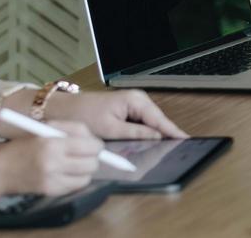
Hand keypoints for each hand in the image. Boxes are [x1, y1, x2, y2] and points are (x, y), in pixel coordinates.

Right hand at [0, 121, 102, 196]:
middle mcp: (54, 163)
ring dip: (85, 170)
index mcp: (53, 143)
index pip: (91, 146)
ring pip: (87, 177)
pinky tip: (65, 172)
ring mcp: (52, 180)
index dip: (96, 145)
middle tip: (85, 154)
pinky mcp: (50, 192)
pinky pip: (75, 186)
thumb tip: (95, 140)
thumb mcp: (47, 128)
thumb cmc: (24, 144)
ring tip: (74, 163)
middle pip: (92, 163)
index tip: (93, 144)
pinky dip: (75, 179)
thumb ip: (73, 130)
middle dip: (92, 158)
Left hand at [38, 88, 186, 140]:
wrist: (65, 110)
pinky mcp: (127, 113)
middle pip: (158, 121)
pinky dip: (146, 134)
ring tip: (167, 148)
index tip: (185, 139)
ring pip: (151, 124)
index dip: (173, 131)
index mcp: (135, 100)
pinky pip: (142, 125)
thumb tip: (156, 137)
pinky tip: (150, 144)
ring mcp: (133, 106)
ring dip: (156, 135)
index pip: (160, 119)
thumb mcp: (110, 128)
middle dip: (166, 135)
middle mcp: (137, 101)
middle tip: (176, 149)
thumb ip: (135, 133)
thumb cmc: (84, 114)